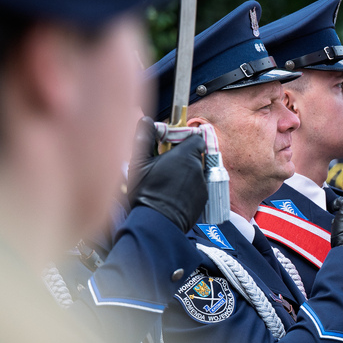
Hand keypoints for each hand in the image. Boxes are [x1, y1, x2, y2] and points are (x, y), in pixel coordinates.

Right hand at [127, 117, 207, 231]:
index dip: (186, 140)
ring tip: (168, 183)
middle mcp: (198, 168)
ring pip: (197, 172)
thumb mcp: (139, 162)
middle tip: (166, 165)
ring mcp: (203, 185)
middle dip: (183, 158)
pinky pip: (198, 188)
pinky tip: (173, 195)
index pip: (196, 139)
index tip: (173, 145)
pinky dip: (189, 188)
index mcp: (185, 155)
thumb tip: (146, 119)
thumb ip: (144, 137)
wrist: (157, 222)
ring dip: (186, 173)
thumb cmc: (146, 191)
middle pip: (196, 156)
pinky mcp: (204, 199)